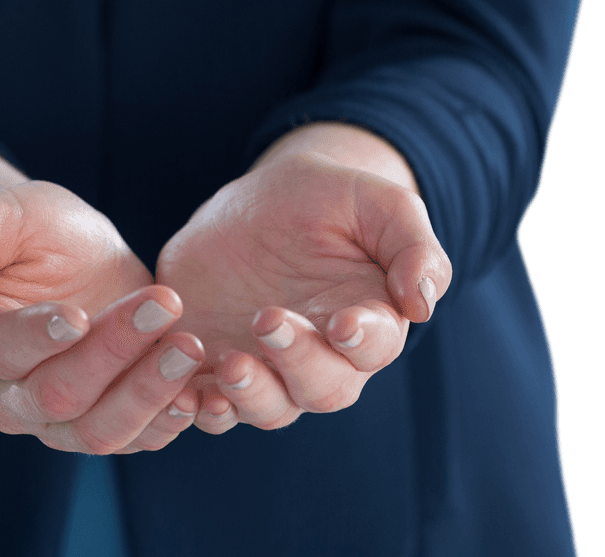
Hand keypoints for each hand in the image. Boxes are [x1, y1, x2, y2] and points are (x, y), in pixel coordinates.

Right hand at [0, 180, 205, 452]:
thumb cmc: (21, 229)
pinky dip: (167, 420)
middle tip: (164, 302)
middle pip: (57, 395)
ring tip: (189, 345)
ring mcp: (54, 419)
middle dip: (114, 351)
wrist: (58, 252)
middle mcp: (6, 395)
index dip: (38, 337)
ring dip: (149, 392)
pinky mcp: (102, 420)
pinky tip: (196, 388)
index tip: (79, 313)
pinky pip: (135, 439)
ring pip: (98, 431)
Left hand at [155, 150, 450, 433]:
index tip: (343, 323)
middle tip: (267, 321)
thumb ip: (411, 244)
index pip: (374, 347)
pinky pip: (208, 402)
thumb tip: (423, 302)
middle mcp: (320, 358)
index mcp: (367, 322)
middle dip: (297, 364)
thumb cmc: (324, 198)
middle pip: (321, 388)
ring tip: (227, 366)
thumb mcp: (373, 201)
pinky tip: (181, 393)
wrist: (255, 200)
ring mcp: (265, 367)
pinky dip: (197, 406)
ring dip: (247, 396)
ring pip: (266, 407)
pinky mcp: (212, 365)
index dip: (362, 340)